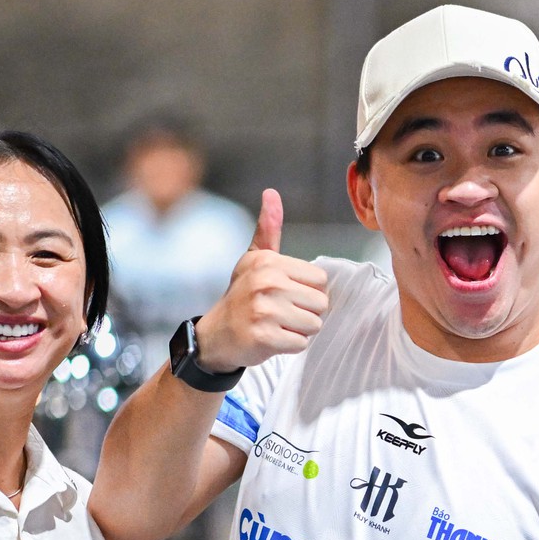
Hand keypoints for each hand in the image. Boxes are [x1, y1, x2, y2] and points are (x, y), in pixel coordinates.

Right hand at [188, 190, 329, 372]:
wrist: (217, 334)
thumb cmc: (243, 295)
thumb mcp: (254, 259)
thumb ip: (268, 229)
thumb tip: (271, 193)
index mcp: (269, 262)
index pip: (320, 280)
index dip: (307, 291)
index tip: (285, 294)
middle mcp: (266, 282)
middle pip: (321, 303)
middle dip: (305, 312)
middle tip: (280, 313)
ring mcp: (264, 310)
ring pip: (314, 325)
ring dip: (299, 330)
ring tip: (276, 325)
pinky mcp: (264, 336)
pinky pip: (300, 343)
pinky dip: (289, 346)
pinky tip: (270, 339)